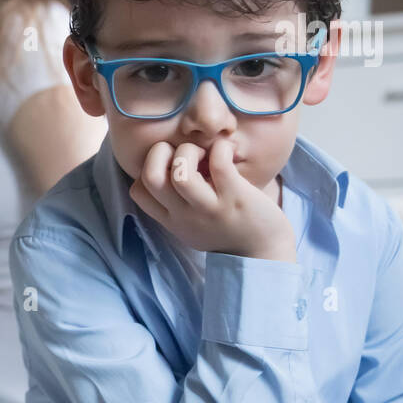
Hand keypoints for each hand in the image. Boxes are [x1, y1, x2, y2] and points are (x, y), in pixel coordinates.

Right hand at [128, 139, 294, 261]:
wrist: (264, 254)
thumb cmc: (227, 231)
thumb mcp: (191, 226)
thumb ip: (175, 205)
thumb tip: (166, 168)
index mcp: (171, 219)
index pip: (138, 190)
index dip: (147, 169)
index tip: (170, 166)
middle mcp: (185, 215)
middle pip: (151, 177)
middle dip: (160, 152)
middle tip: (184, 154)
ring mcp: (210, 208)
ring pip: (180, 171)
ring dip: (189, 150)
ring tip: (205, 154)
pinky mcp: (236, 198)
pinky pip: (219, 164)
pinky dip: (220, 149)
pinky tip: (226, 152)